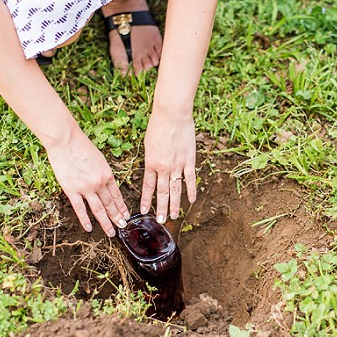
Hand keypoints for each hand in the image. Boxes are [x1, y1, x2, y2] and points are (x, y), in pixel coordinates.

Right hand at [46, 133, 129, 236]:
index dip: (122, 207)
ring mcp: (86, 188)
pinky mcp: (71, 190)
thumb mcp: (99, 159)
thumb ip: (103, 172)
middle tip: (122, 227)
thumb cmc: (81, 146)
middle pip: (110, 204)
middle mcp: (99, 183)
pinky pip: (80, 208)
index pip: (117, 195)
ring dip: (106, 222)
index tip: (126, 216)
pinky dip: (85, 220)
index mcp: (107, 175)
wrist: (66, 140)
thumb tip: (106, 183)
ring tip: (111, 232)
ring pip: (99, 209)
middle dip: (117, 217)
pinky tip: (89, 228)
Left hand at [140, 107, 197, 222]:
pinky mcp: (189, 161)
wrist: (172, 115)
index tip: (145, 211)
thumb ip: (151, 158)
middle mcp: (163, 168)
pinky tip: (191, 201)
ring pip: (175, 190)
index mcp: (150, 163)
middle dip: (160, 208)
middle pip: (162, 192)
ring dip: (174, 205)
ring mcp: (177, 165)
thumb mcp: (148, 143)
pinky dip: (191, 191)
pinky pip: (190, 180)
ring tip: (173, 216)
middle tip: (161, 221)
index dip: (146, 200)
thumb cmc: (158, 125)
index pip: (147, 187)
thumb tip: (153, 167)